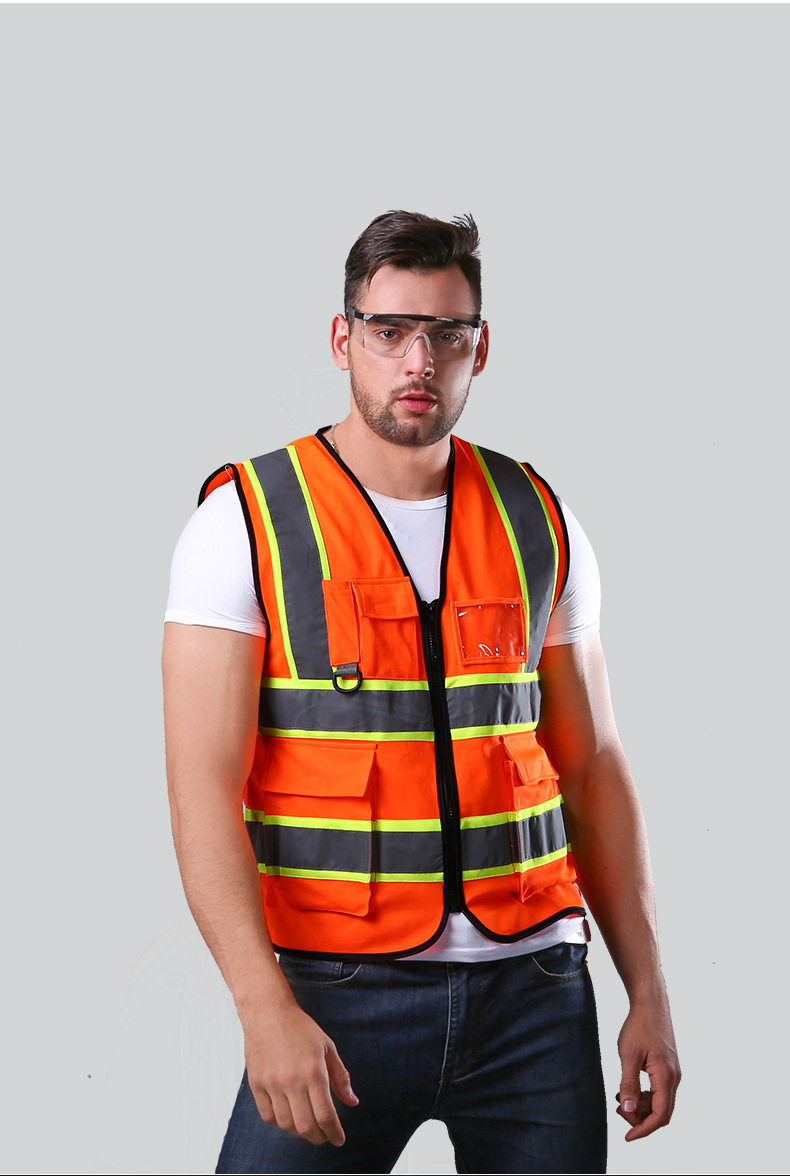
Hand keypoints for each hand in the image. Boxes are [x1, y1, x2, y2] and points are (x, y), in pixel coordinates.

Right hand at [243, 997, 358, 1146]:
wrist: (268, 1012)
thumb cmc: (300, 1027)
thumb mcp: (327, 1047)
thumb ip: (340, 1077)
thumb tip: (352, 1102)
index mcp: (314, 1072)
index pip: (326, 1115)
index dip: (334, 1133)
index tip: (338, 1139)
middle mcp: (292, 1081)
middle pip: (306, 1126)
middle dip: (318, 1137)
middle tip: (324, 1136)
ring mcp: (272, 1084)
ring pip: (286, 1124)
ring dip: (299, 1132)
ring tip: (307, 1126)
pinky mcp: (257, 1084)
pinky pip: (268, 1115)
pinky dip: (279, 1122)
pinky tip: (288, 1116)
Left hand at [616, 993, 680, 1140]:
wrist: (650, 1003)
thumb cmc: (639, 1026)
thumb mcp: (628, 1055)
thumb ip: (629, 1084)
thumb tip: (627, 1110)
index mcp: (666, 1077)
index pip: (660, 1115)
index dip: (644, 1129)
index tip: (627, 1137)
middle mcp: (674, 1077)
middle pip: (661, 1112)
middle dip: (640, 1118)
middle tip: (618, 1111)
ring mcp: (673, 1072)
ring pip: (660, 1101)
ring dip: (640, 1106)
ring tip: (619, 1099)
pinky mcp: (668, 1066)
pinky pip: (659, 1090)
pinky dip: (644, 1095)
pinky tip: (627, 1088)